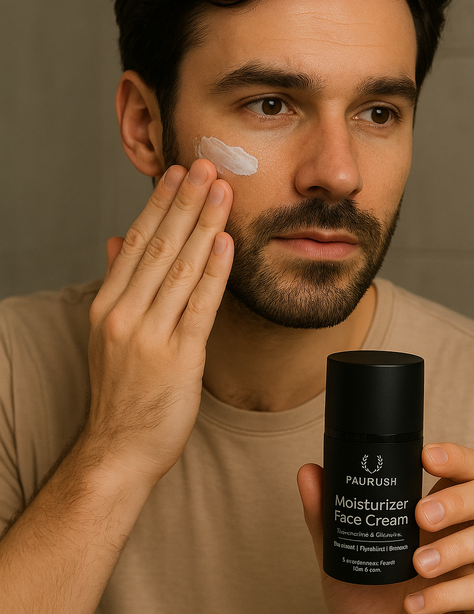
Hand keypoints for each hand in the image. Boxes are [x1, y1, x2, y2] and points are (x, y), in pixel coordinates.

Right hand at [84, 161, 232, 482]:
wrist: (118, 448)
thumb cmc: (121, 393)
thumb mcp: (108, 334)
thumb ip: (117, 285)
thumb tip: (115, 241)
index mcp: (108, 306)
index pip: (135, 242)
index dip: (159, 204)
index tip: (178, 173)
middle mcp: (125, 315)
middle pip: (158, 246)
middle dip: (185, 201)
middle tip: (206, 164)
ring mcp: (150, 336)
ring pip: (180, 268)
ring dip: (203, 225)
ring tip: (221, 190)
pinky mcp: (178, 358)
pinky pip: (199, 306)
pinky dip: (214, 272)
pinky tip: (226, 243)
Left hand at [298, 443, 473, 613]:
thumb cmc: (367, 600)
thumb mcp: (341, 554)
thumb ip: (327, 515)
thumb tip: (309, 471)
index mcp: (441, 510)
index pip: (468, 469)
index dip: (457, 457)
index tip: (426, 457)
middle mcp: (468, 534)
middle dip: (460, 499)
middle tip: (420, 515)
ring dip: (456, 547)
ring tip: (416, 564)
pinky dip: (446, 596)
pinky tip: (414, 603)